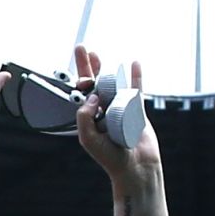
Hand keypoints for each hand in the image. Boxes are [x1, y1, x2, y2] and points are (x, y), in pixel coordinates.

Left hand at [70, 45, 160, 200]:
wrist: (135, 166)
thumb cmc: (110, 156)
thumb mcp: (88, 138)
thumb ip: (84, 117)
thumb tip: (92, 96)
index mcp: (90, 116)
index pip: (81, 94)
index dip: (78, 82)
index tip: (78, 76)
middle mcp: (103, 110)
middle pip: (94, 83)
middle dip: (87, 66)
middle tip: (81, 49)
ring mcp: (120, 107)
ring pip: (113, 83)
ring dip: (106, 68)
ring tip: (99, 55)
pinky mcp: (136, 108)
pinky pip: (135, 88)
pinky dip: (135, 76)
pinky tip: (134, 63)